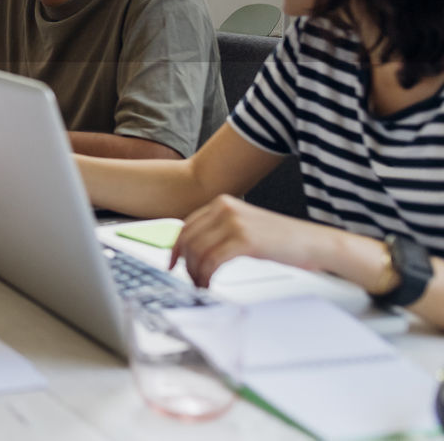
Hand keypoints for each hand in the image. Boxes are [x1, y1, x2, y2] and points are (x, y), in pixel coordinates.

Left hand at [170, 194, 320, 286]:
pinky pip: (212, 261)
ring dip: (195, 272)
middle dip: (185, 263)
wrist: (314, 243)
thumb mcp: (244, 227)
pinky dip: (206, 276)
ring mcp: (234, 222)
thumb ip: (219, 231)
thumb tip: (193, 249)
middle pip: (188, 239)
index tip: (173, 263)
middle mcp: (224, 208)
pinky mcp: (244, 240)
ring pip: (197, 251)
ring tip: (201, 285)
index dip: (176, 247)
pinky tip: (208, 284)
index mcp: (222, 203)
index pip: (187, 225)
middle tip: (189, 279)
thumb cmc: (282, 240)